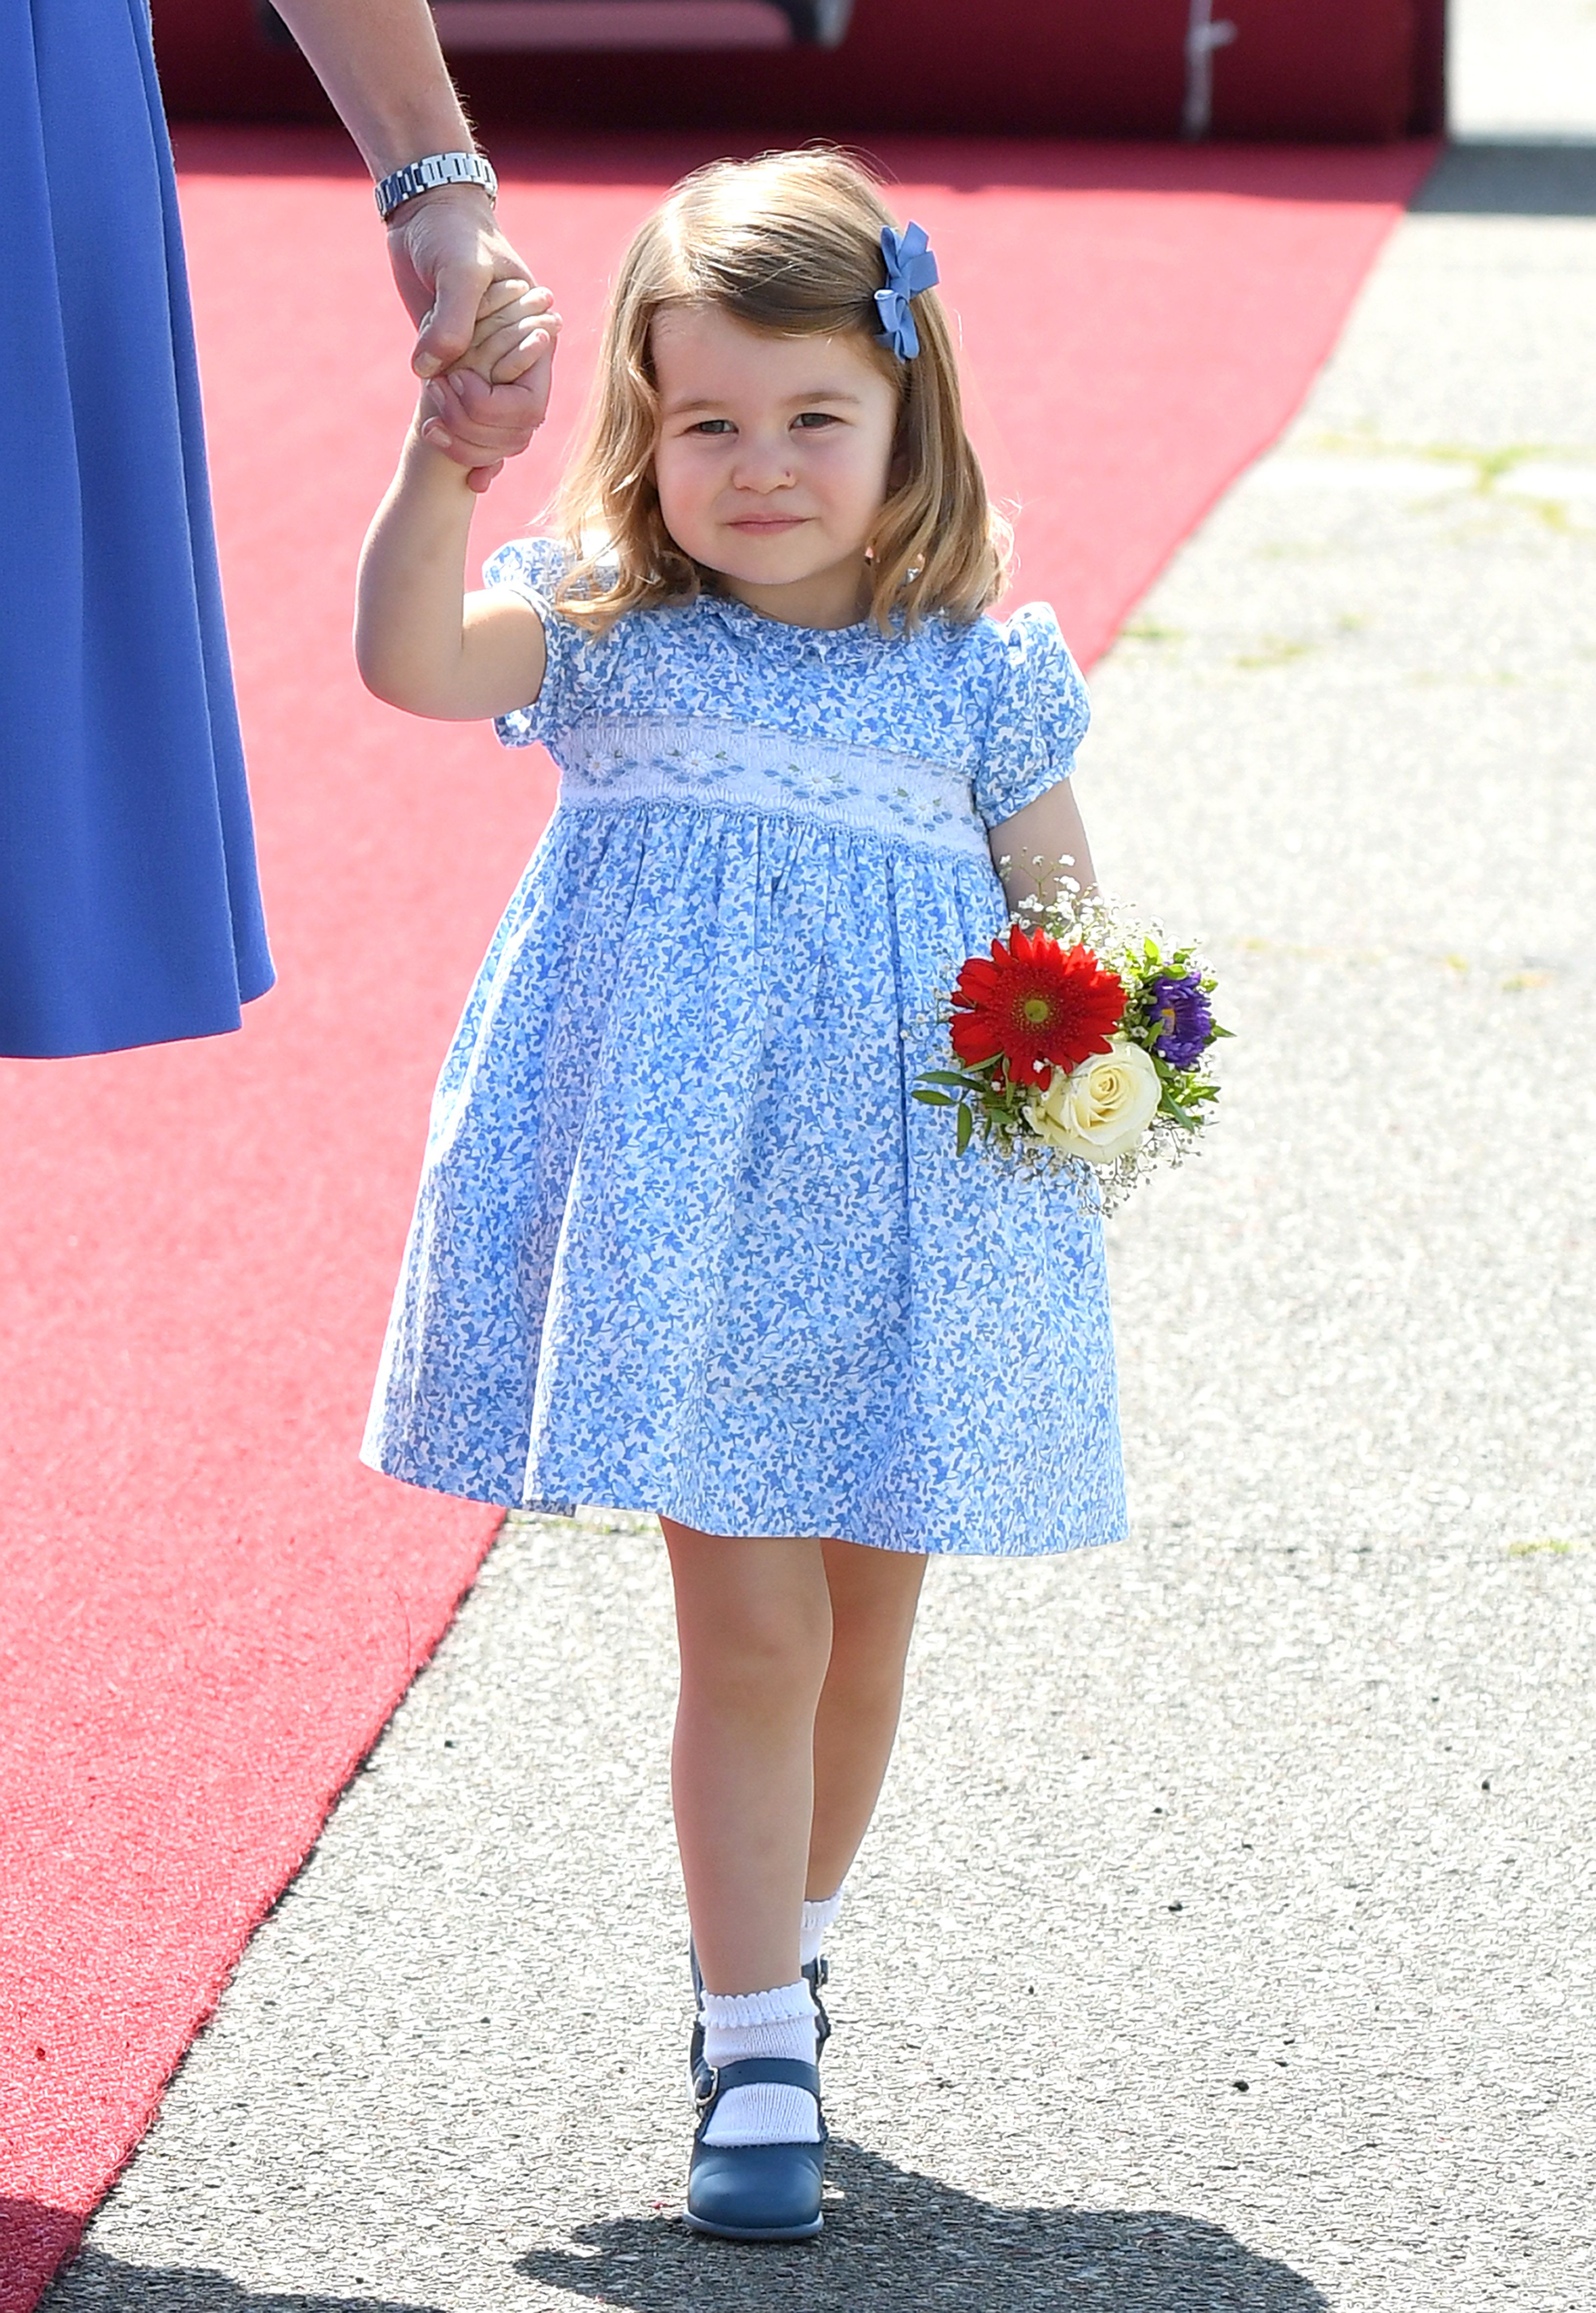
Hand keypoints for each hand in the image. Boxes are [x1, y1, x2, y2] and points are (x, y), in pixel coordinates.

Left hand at [387, 185, 554, 488]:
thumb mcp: (459, 269)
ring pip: (494, 436)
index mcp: (533, 338)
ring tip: (430, 428)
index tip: (456, 381)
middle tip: (435, 399)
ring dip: (464, 443)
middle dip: (474, 429)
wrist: (425, 215)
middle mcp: (515, 361)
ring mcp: (487, 370)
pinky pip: (471, 424)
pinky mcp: (459, 370)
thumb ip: (452, 321)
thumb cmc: (452, 233)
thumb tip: (429, 372)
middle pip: (513, 430)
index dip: (495, 410)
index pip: (530, 405)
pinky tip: (447, 453)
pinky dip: (462, 446)